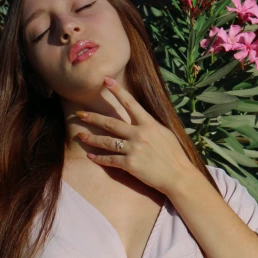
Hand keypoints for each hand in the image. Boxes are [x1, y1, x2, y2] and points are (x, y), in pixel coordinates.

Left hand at [74, 76, 193, 196]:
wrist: (178, 176)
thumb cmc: (174, 155)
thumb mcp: (165, 133)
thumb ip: (150, 125)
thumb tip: (140, 117)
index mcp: (149, 124)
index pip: (130, 103)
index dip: (117, 91)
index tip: (105, 80)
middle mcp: (139, 134)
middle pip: (111, 123)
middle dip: (93, 118)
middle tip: (80, 114)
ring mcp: (134, 149)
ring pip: (107, 141)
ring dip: (92, 138)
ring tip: (80, 135)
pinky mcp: (130, 164)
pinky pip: (110, 160)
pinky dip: (99, 158)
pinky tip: (90, 156)